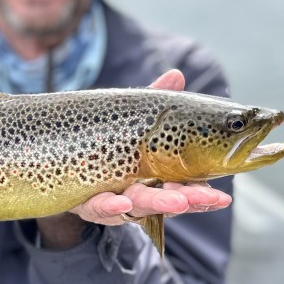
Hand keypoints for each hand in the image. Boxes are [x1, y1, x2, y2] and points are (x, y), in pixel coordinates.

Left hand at [68, 69, 231, 226]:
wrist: (61, 159)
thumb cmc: (108, 143)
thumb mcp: (133, 123)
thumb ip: (155, 105)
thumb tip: (176, 75)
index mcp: (155, 180)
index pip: (183, 189)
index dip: (202, 196)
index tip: (222, 196)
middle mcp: (137, 196)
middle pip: (166, 202)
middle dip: (188, 200)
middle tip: (209, 198)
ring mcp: (113, 201)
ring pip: (137, 206)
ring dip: (158, 203)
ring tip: (178, 201)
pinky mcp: (86, 203)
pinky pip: (97, 208)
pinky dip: (109, 206)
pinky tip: (121, 202)